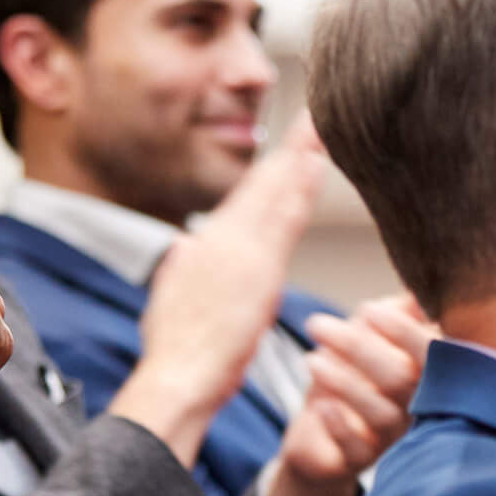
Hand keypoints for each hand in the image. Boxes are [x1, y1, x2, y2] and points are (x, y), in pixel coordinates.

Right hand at [113, 124, 327, 463]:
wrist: (176, 377)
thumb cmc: (176, 353)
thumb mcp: (173, 299)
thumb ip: (184, 269)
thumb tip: (187, 248)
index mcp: (203, 247)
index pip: (246, 201)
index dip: (270, 172)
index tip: (290, 147)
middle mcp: (220, 240)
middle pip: (262, 186)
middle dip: (290, 151)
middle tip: (315, 117)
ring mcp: (239, 252)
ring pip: (274, 193)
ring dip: (299, 158)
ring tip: (322, 127)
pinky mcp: (257, 270)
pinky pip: (285, 219)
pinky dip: (299, 187)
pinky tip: (316, 163)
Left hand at [274, 295, 434, 489]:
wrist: (319, 438)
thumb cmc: (352, 377)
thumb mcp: (370, 338)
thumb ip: (394, 313)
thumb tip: (416, 288)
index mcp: (425, 373)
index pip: (431, 352)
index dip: (404, 332)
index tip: (368, 309)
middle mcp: (417, 407)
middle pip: (401, 379)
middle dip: (360, 348)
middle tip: (317, 325)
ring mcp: (393, 438)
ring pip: (382, 414)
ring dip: (346, 384)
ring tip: (312, 361)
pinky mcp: (362, 462)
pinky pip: (359, 449)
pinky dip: (340, 426)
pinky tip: (321, 406)